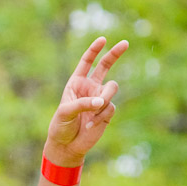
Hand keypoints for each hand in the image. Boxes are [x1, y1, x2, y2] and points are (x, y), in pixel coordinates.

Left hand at [44, 37, 128, 167]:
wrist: (67, 145)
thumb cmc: (61, 126)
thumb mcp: (65, 112)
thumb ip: (82, 103)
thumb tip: (102, 101)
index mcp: (76, 83)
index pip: (87, 62)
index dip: (94, 50)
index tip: (103, 39)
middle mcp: (90, 88)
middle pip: (105, 66)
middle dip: (115, 54)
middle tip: (126, 43)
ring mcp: (100, 99)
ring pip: (112, 88)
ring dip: (105, 97)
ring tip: (94, 110)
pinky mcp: (107, 112)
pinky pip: (110, 107)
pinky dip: (101, 116)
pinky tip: (90, 125)